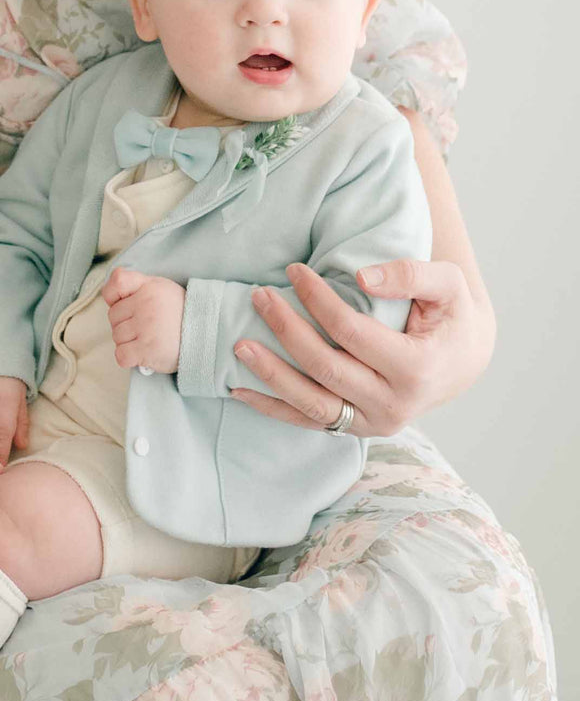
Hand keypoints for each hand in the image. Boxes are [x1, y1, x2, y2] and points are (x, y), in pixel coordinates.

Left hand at [101, 267, 185, 372]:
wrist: (206, 336)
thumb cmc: (180, 313)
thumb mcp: (162, 288)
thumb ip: (137, 285)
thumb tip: (112, 297)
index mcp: (149, 287)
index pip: (116, 282)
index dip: (114, 297)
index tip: (124, 304)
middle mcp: (145, 304)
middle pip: (113, 316)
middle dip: (125, 323)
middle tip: (145, 327)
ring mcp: (145, 327)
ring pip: (117, 337)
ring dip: (128, 342)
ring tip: (148, 339)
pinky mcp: (146, 349)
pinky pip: (121, 355)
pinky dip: (128, 358)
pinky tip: (142, 353)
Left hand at [230, 260, 495, 435]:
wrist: (461, 362)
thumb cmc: (450, 316)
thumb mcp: (448, 286)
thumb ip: (411, 274)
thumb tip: (360, 278)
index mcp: (417, 369)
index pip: (352, 332)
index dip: (318, 300)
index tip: (294, 271)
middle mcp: (393, 405)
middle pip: (325, 367)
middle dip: (287, 330)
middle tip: (259, 296)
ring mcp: (371, 423)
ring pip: (310, 404)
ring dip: (270, 374)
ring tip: (239, 344)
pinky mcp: (354, 430)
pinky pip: (306, 422)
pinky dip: (270, 407)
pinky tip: (238, 389)